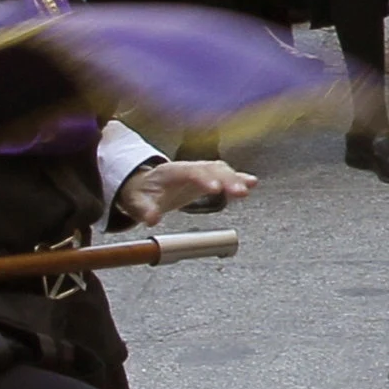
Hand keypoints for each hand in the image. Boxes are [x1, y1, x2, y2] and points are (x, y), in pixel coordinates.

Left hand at [119, 157, 254, 224]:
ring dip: (235, 179)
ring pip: (220, 170)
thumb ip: (145, 211)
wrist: (143, 185)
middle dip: (227, 179)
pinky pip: (224, 175)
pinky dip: (238, 178)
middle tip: (240, 192)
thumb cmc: (142, 193)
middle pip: (210, 169)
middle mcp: (189, 168)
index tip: (215, 189)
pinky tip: (252, 183)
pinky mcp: (207, 178)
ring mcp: (199, 172)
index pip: (190, 172)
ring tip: (248, 188)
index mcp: (171, 172)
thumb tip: (153, 219)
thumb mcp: (136, 203)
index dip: (203, 179)